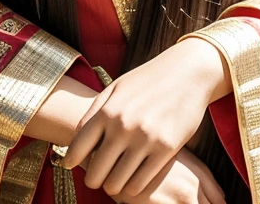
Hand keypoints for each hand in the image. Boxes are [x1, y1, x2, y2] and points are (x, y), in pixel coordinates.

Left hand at [63, 38, 230, 197]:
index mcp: (108, 110)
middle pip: (95, 173)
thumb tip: (74, 139)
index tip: (74, 165)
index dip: (72, 162)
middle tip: (101, 175)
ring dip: (114, 184)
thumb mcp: (117, 87)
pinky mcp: (165, 149)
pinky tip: (134, 177)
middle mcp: (123, 126)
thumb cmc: (148, 79)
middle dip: (94, 178)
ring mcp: (145, 139)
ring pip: (115, 184)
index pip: (77, 149)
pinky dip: (132, 187)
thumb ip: (95, 111)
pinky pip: (139, 184)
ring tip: (117, 177)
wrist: (188, 71)